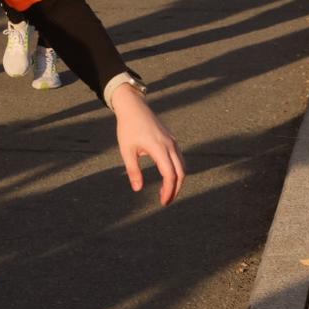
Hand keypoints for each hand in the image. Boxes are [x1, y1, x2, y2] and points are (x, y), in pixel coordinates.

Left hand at [111, 85, 184, 205]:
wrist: (133, 107)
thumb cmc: (128, 128)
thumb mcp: (127, 150)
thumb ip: (133, 170)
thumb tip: (137, 189)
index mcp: (159, 148)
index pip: (170, 175)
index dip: (169, 190)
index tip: (163, 201)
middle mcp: (170, 145)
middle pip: (181, 173)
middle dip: (175, 189)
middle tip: (166, 201)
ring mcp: (173, 142)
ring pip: (182, 166)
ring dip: (177, 180)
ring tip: (165, 191)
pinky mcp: (172, 140)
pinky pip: (179, 158)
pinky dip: (177, 170)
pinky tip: (167, 177)